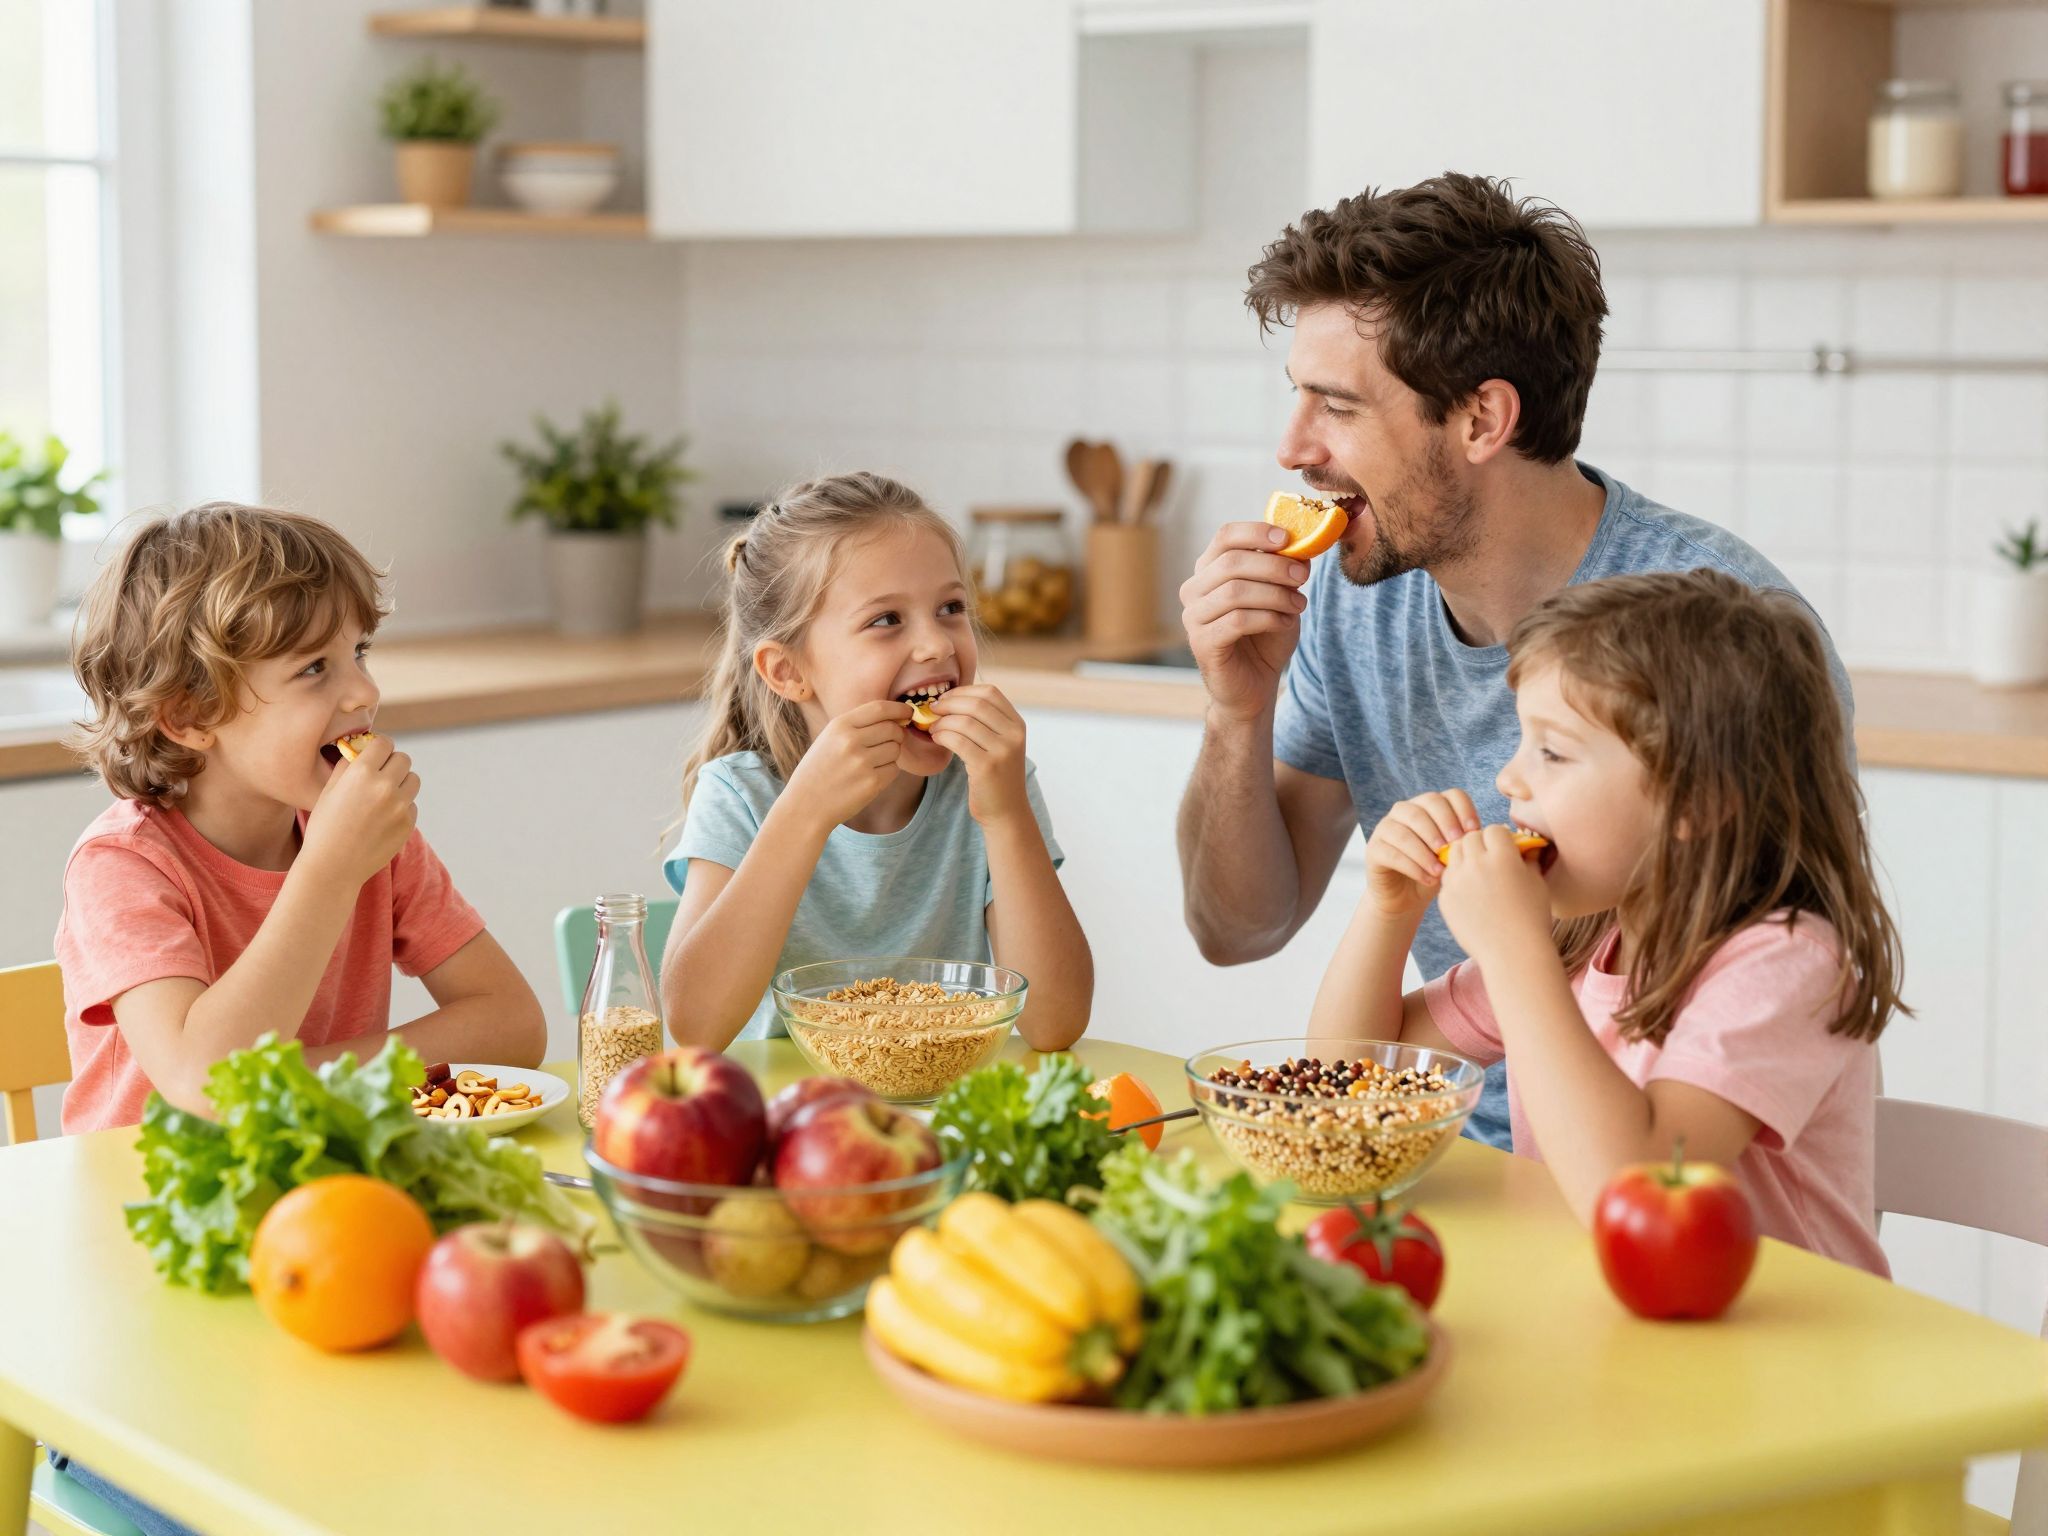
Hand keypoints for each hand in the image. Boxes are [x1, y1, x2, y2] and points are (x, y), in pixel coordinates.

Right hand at [303, 732, 418, 887]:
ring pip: (413, 780)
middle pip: (403, 759)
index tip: (376, 754)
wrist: (333, 867)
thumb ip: (348, 766)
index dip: (379, 747)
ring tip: (384, 795)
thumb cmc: (325, 827)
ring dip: (402, 783)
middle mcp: (384, 786)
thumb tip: (362, 750)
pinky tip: (383, 818)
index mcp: (362, 773)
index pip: (384, 743)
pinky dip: (402, 807)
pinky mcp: (408, 824)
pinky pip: (412, 805)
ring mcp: (400, 806)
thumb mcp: (329, 790)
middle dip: (392, 764)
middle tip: (382, 774)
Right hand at [782, 700, 911, 831]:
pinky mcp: (871, 783)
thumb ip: (858, 726)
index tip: (907, 712)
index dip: (899, 709)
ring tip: (873, 763)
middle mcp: (851, 741)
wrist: (806, 805)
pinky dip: (888, 772)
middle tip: (891, 741)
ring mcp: (862, 763)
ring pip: (896, 749)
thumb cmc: (819, 770)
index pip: (880, 708)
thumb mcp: (829, 738)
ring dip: (891, 754)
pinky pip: (894, 770)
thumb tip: (896, 719)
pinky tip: (871, 776)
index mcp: (839, 725)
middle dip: (897, 734)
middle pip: (892, 729)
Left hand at [926, 684, 1027, 826]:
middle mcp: (1014, 735)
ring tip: (933, 728)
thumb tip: (952, 699)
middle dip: (948, 704)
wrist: (1006, 811)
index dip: (963, 691)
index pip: (990, 692)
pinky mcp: (986, 766)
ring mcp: (1002, 750)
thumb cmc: (997, 776)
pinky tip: (936, 739)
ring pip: (964, 721)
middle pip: (976, 704)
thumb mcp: (1001, 744)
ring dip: (942, 722)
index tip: (946, 699)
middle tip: (932, 710)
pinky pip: (957, 740)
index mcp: (1017, 724)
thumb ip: (987, 722)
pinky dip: (942, 736)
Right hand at [1179, 523, 1311, 722]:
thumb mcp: (1280, 595)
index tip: (1287, 537)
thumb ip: (1285, 569)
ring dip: (1275, 595)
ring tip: (1298, 605)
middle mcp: (1194, 589)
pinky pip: (1237, 620)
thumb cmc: (1265, 636)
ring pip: (1235, 591)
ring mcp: (1193, 617)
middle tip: (1303, 576)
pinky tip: (1284, 623)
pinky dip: (1268, 618)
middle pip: (1231, 562)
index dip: (1256, 531)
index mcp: (1209, 570)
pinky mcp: (1202, 643)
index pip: (1225, 536)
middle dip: (1274, 566)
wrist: (1254, 684)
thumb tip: (1304, 543)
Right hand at [1364, 790, 1481, 918]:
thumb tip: (1494, 834)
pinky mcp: (1374, 848)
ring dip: (1427, 850)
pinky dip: (1413, 865)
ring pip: (1406, 829)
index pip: (1451, 796)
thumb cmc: (1437, 873)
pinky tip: (1428, 879)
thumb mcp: (1457, 856)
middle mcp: (1406, 810)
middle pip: (1427, 804)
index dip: (1464, 811)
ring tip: (1442, 871)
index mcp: (1431, 806)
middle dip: (1444, 824)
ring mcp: (1387, 827)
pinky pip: (1392, 851)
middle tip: (1456, 847)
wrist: (1407, 898)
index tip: (1475, 833)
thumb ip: (1468, 842)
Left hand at [1437, 823, 1554, 966]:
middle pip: (1469, 838)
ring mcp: (1457, 881)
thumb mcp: (1537, 883)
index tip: (1505, 849)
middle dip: (1479, 844)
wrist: (1513, 953)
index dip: (1501, 838)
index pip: (1493, 830)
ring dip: (1464, 858)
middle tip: (1488, 858)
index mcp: (1502, 856)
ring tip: (1477, 873)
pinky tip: (1470, 894)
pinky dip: (1457, 880)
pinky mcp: (1445, 898)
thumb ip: (1529, 858)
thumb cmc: (1532, 917)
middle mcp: (1476, 864)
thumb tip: (1528, 844)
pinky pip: (1447, 879)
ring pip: (1454, 855)